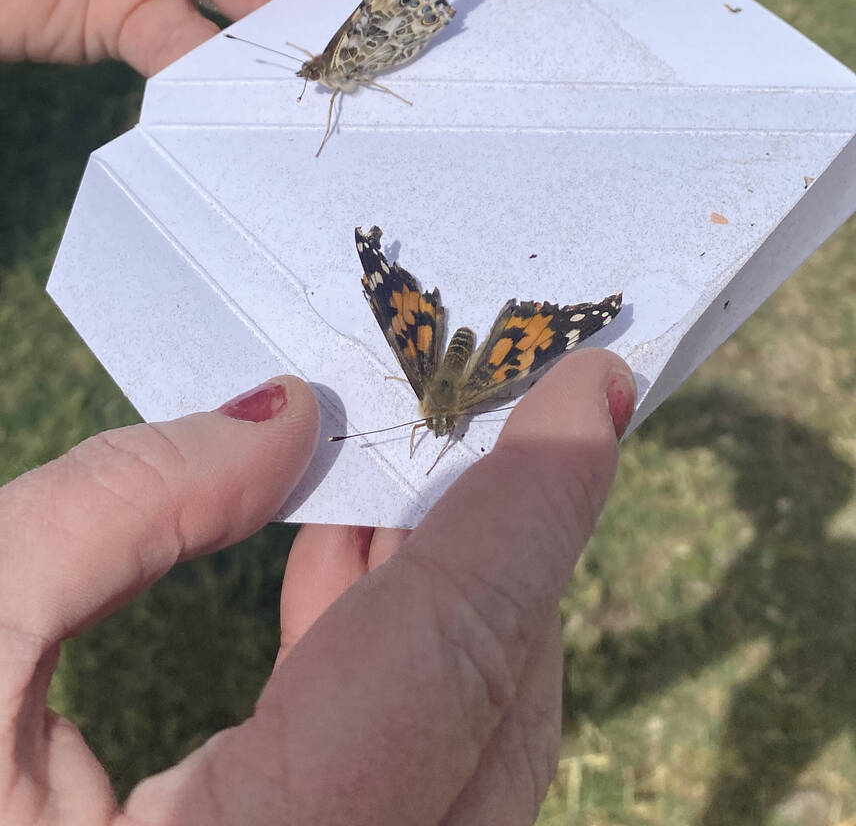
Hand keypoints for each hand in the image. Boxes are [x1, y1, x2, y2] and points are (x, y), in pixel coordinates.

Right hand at [0, 350, 633, 824]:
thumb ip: (114, 509)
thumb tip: (283, 420)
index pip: (449, 659)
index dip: (535, 505)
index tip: (596, 387)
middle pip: (493, 715)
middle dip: (509, 551)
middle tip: (506, 417)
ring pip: (472, 756)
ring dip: (457, 603)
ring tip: (416, 477)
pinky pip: (411, 783)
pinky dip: (398, 670)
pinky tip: (350, 571)